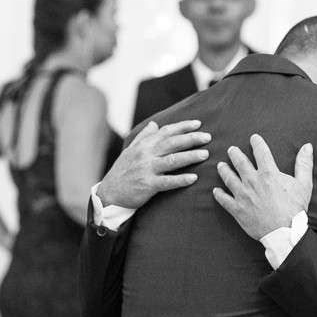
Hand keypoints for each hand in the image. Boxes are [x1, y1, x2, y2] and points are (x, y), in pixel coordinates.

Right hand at [96, 120, 210, 209]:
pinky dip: (181, 180)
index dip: (183, 126)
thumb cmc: (122, 171)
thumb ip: (143, 136)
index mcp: (144, 145)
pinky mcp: (148, 185)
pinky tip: (193, 178)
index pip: (166, 131)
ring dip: (190, 156)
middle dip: (191, 139)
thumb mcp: (130, 150)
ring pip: (173, 160)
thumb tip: (154, 124)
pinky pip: (167, 182)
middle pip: (172, 143)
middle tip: (207, 137)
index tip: (198, 124)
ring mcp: (147, 169)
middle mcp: (146, 154)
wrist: (109, 192)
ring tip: (205, 154)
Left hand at [213, 137, 313, 239]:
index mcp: (268, 173)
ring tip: (220, 165)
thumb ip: (304, 164)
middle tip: (231, 150)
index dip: (256, 142)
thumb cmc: (295, 208)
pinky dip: (218, 194)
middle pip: (239, 162)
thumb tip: (307, 147)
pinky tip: (215, 191)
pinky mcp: (237, 209)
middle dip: (234, 153)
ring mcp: (243, 195)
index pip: (261, 151)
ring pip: (228, 178)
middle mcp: (252, 181)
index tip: (253, 138)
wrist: (284, 231)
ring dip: (223, 170)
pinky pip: (223, 200)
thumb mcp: (304, 184)